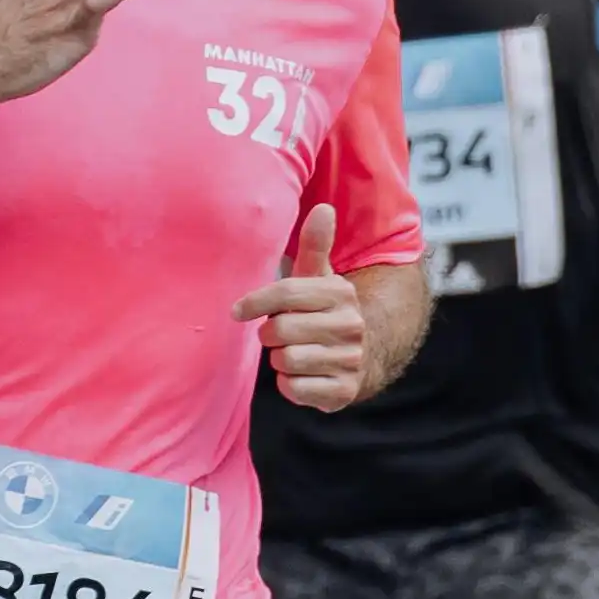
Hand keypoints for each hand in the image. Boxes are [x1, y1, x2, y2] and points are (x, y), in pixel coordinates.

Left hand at [239, 206, 372, 410]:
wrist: (360, 357)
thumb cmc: (323, 312)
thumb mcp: (319, 278)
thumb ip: (316, 245)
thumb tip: (323, 207)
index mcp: (340, 293)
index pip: (286, 293)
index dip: (255, 302)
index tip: (237, 311)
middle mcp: (351, 325)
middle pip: (281, 329)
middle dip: (270, 334)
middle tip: (278, 334)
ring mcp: (350, 359)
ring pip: (286, 360)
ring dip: (280, 360)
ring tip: (292, 352)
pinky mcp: (344, 391)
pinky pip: (296, 388)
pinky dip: (290, 384)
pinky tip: (302, 374)